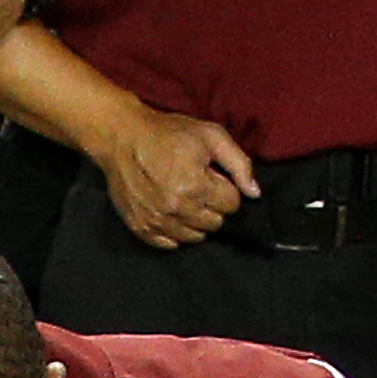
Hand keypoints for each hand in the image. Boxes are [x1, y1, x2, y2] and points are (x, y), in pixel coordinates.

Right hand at [91, 97, 255, 247]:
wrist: (122, 138)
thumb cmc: (168, 133)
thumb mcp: (211, 136)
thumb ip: (239, 164)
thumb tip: (254, 193)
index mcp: (196, 186)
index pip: (232, 205)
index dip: (225, 187)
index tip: (211, 175)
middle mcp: (176, 209)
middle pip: (215, 223)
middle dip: (212, 205)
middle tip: (196, 184)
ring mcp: (157, 221)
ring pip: (195, 237)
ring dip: (195, 220)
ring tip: (183, 196)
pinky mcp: (141, 228)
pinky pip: (170, 244)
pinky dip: (175, 231)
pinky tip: (170, 210)